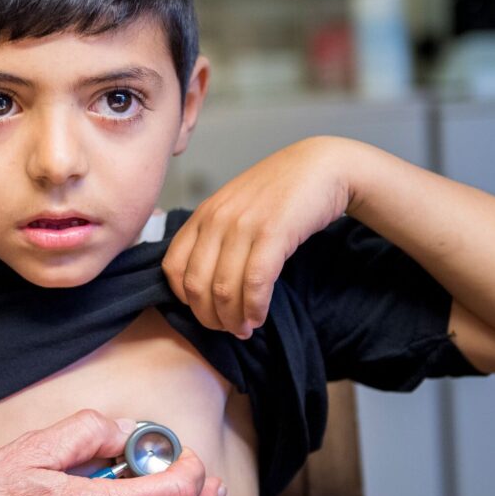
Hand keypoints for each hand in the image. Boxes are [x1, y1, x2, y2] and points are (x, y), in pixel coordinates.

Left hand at [162, 136, 354, 337]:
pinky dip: (254, 307)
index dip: (185, 300)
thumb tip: (204, 284)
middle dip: (209, 317)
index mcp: (202, 215)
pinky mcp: (272, 232)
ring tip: (245, 329)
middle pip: (196, 285)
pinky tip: (259, 317)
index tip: (204, 313)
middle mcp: (216, 219)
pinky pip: (255, 282)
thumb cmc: (278, 194)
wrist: (321, 166)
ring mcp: (242, 225)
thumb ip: (215, 237)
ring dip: (233, 318)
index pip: (172, 268)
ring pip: (224, 288)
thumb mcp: (235, 209)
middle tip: (227, 329)